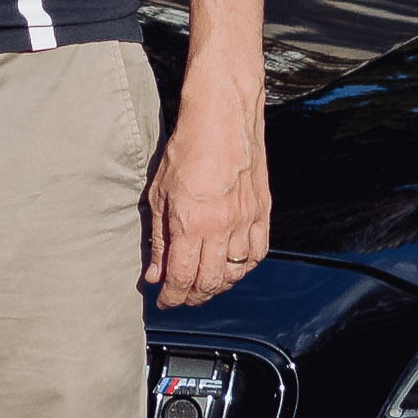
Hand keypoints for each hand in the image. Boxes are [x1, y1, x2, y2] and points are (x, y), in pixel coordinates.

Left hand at [143, 70, 268, 310]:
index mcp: (191, 222)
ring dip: (217, 285)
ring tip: (203, 285)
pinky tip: (231, 266)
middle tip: (181, 297)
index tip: (164, 301)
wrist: (223, 116)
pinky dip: (243, 267)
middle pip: (209, 282)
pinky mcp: (262, 211)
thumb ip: (158, 238)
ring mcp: (246, 220)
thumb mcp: (159, 193)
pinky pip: (257, 253)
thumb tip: (155, 273)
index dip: (171, 297)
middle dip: (192, 297)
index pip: (181, 278)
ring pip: (235, 273)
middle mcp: (221, 227)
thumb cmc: (187, 148)